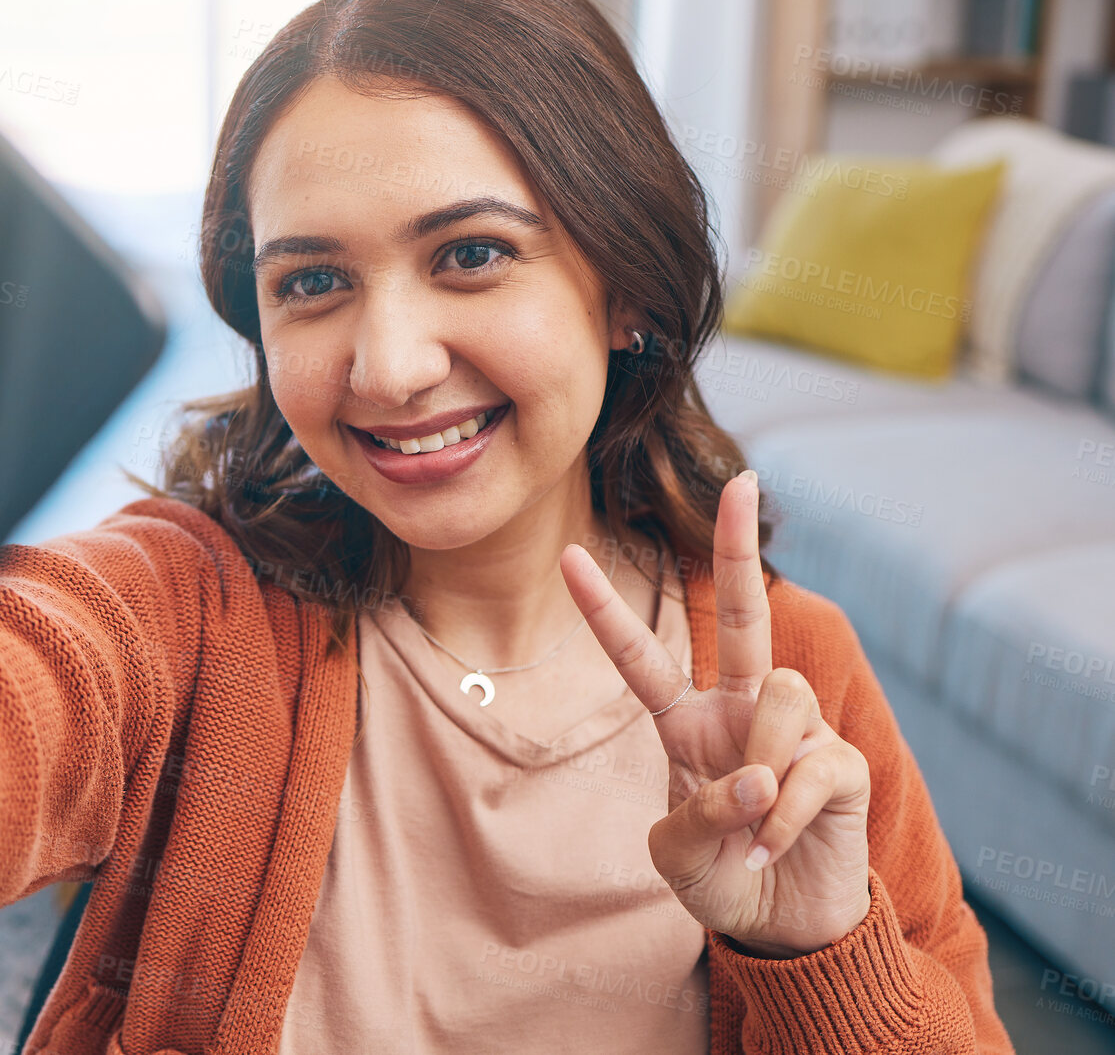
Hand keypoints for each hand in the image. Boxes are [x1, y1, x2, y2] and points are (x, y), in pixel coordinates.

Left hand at [559, 470, 871, 957]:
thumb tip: (759, 776)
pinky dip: (785, 816)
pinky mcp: (841, 764)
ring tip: (752, 825)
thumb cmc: (720, 877)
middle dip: (741, 545)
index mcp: (686, 721)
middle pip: (742, 613)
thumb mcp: (676, 855)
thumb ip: (696, 813)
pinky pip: (810, 766)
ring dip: (759, 768)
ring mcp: (795, 732)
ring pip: (781, 695)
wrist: (781, 928)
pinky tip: (773, 847)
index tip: (566, 556)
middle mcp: (742, 710)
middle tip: (746, 479)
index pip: (641, 656)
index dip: (605, 609)